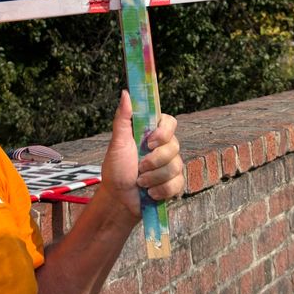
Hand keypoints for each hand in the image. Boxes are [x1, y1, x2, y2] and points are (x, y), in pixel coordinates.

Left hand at [100, 91, 183, 221]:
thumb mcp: (117, 143)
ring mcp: (171, 166)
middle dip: (154, 161)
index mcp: (153, 134)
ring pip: (175, 166)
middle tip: (139, 168)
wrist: (118, 200)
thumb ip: (123, 118)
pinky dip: (160, 190)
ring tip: (140, 182)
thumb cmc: (116, 170)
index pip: (170, 122)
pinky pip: (177, 183)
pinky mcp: (174, 184)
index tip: (150, 141)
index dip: (164, 132)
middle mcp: (165, 147)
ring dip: (153, 178)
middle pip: (174, 146)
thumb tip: (126, 93)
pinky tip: (150, 193)